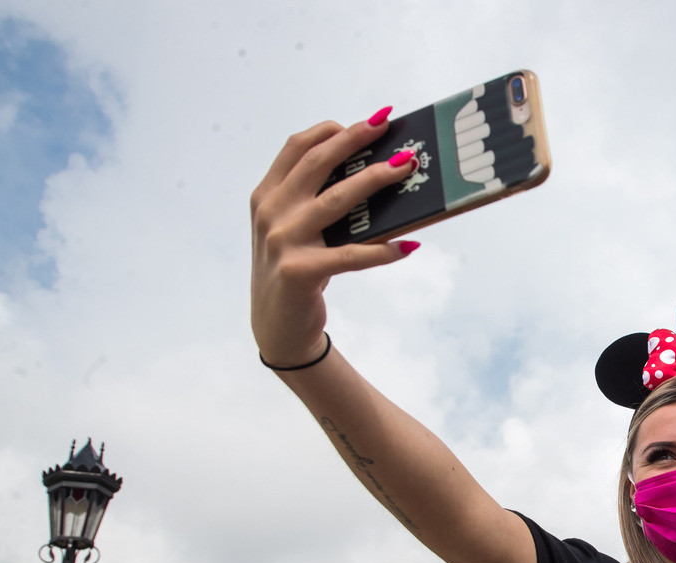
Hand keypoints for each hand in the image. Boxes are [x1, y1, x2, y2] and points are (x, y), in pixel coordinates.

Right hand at [250, 109, 418, 367]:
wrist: (277, 327)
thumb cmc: (297, 270)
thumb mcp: (296, 230)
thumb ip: (317, 201)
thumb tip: (374, 174)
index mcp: (267, 196)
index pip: (297, 147)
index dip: (332, 129)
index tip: (368, 122)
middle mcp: (270, 212)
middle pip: (317, 162)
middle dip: (356, 140)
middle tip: (389, 127)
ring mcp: (282, 241)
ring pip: (336, 200)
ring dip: (375, 179)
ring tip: (406, 168)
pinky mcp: (300, 271)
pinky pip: (351, 255)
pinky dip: (383, 251)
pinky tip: (409, 246)